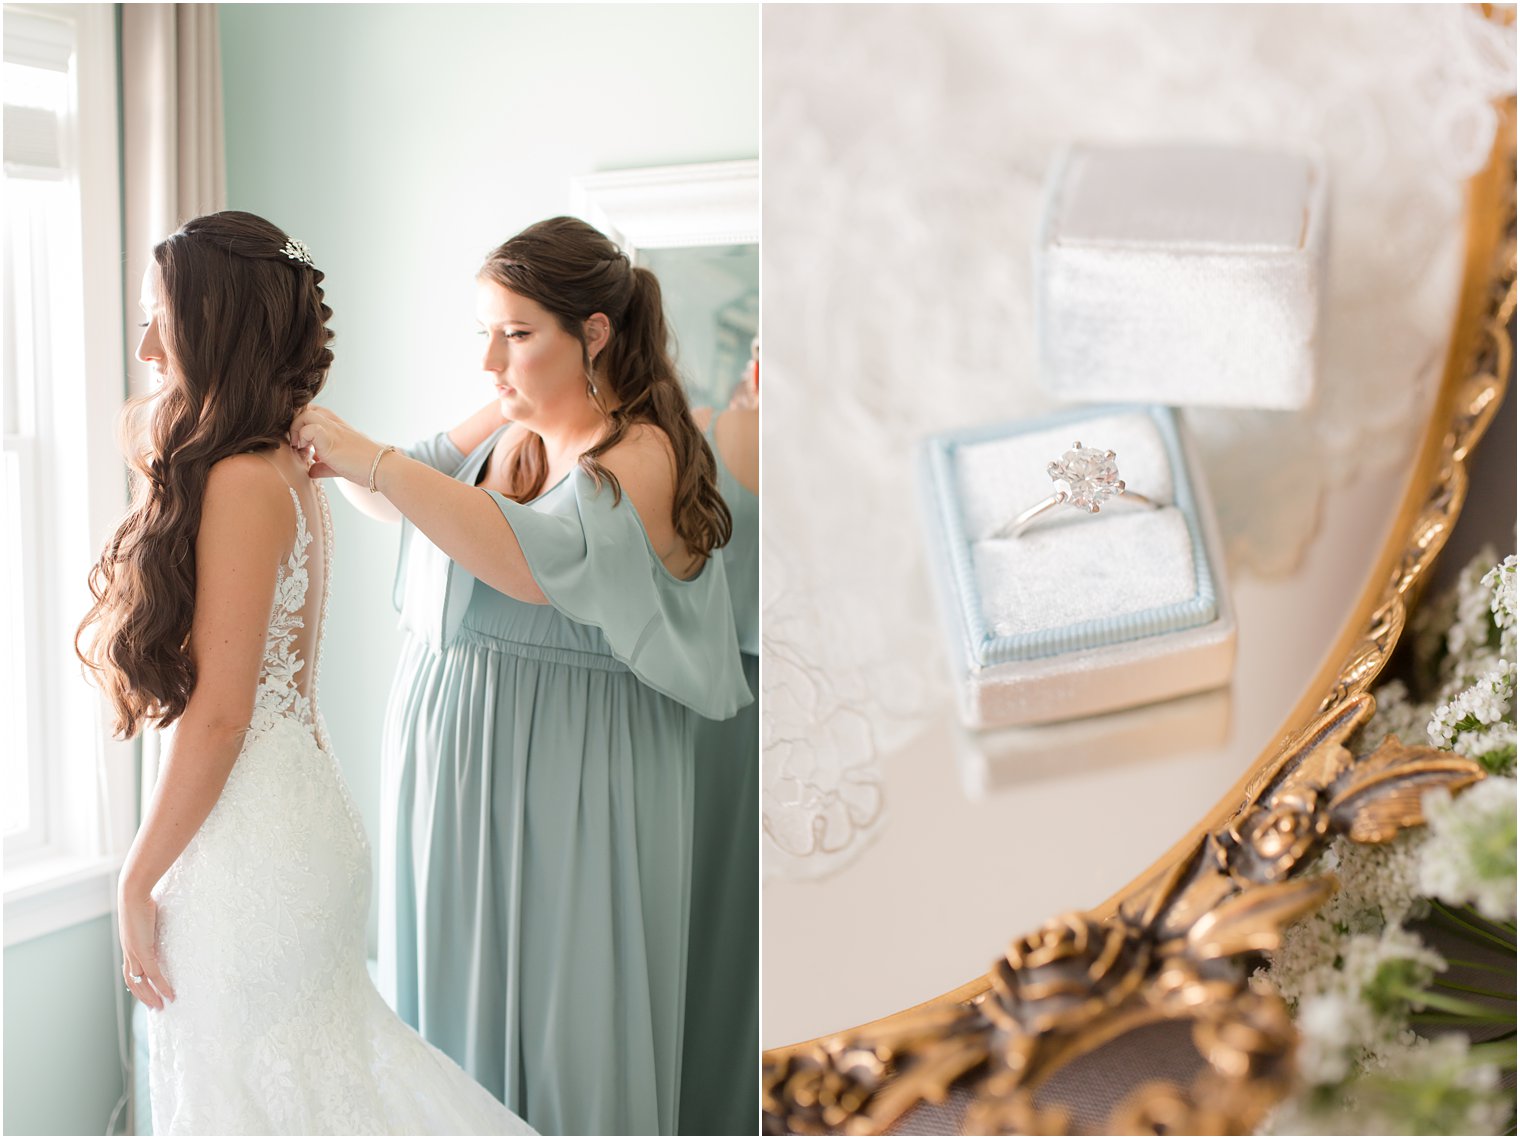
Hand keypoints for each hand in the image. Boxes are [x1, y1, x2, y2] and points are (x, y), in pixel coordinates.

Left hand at [119, 887, 174, 1008]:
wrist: (133, 893)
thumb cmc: (141, 897)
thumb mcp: (146, 913)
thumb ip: (151, 921)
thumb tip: (161, 916)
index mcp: (129, 944)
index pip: (130, 971)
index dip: (137, 983)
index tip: (147, 993)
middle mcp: (129, 952)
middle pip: (133, 982)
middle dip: (143, 996)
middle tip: (155, 1007)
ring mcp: (134, 953)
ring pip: (140, 983)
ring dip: (150, 996)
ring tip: (162, 1006)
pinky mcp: (143, 951)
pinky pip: (153, 974)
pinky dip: (162, 986)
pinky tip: (170, 994)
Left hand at [289, 405, 382, 483]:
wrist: (382, 469)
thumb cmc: (364, 467)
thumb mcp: (338, 465)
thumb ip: (323, 466)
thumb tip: (311, 471)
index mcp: (336, 426)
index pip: (312, 411)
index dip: (300, 423)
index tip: (300, 443)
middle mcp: (333, 424)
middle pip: (305, 408)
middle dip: (294, 424)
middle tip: (297, 444)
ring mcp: (332, 429)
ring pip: (304, 414)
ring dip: (296, 430)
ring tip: (299, 447)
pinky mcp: (330, 439)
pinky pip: (309, 428)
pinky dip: (303, 438)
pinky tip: (306, 452)